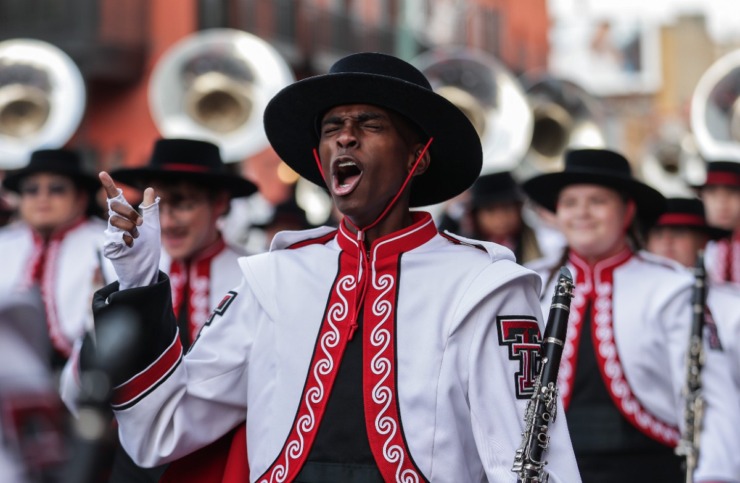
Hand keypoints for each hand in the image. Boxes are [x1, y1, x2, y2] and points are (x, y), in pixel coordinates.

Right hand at [99, 172, 160, 289]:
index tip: (102, 173)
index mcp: (126, 218)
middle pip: (115, 207)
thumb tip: (150, 188)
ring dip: (130, 229)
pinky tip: (131, 247)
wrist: (147, 270)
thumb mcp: (153, 226)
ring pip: (115, 221)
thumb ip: (150, 208)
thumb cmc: (148, 249)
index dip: (109, 186)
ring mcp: (111, 236)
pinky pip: (115, 237)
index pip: (115, 199)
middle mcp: (116, 225)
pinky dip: (127, 241)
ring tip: (136, 239)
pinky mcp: (109, 248)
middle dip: (130, 213)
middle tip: (140, 224)